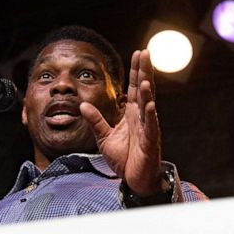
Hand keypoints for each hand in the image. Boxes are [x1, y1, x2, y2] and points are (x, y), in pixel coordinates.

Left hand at [80, 49, 163, 196]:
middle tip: (146, 52)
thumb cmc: (124, 159)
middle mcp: (142, 118)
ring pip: (149, 106)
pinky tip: (149, 105)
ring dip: (147, 92)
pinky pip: (151, 127)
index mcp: (132, 115)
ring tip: (144, 77)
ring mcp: (148, 129)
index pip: (135, 88)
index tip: (138, 52)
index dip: (136, 70)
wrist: (135, 180)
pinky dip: (150, 116)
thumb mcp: (104, 138)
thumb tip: (82, 105)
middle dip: (144, 72)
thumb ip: (95, 120)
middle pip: (144, 90)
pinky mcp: (150, 143)